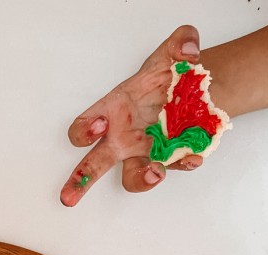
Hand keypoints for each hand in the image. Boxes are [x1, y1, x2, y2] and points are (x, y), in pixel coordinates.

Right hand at [60, 25, 204, 205]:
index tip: (99, 128)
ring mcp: (145, 153)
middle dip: (81, 181)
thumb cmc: (167, 79)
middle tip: (69, 198)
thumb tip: (188, 51)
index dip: (85, 130)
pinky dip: (183, 163)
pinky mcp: (169, 159)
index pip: (86, 124)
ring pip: (133, 176)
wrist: (197, 93)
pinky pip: (173, 166)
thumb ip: (181, 43)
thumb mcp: (172, 54)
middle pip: (95, 164)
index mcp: (113, 112)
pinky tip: (192, 158)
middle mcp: (123, 138)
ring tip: (155, 173)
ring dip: (142, 179)